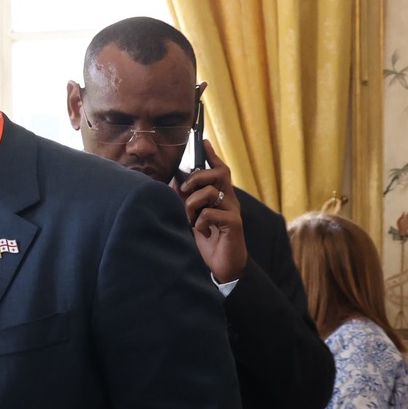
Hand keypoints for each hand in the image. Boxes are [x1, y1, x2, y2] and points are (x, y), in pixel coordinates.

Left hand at [179, 156, 245, 283]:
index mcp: (221, 197)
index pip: (220, 170)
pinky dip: (200, 222)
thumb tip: (173, 184)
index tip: (204, 142)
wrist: (222, 266)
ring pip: (211, 192)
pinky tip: (201, 232)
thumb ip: (186, 201)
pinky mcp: (234, 224)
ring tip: (190, 219)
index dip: (212, 156)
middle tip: (184, 190)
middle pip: (219, 174)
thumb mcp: (192, 218)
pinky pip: (211, 214)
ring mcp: (233, 211)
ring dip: (192, 204)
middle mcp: (230, 201)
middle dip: (197, 177)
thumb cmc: (207, 241)